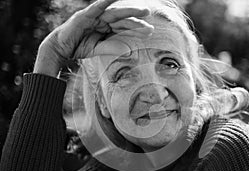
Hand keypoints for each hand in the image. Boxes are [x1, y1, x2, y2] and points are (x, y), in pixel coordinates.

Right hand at [34, 0, 153, 77]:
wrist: (60, 48)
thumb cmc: (79, 47)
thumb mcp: (97, 49)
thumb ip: (111, 48)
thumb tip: (129, 51)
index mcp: (106, 28)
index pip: (124, 28)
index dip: (136, 29)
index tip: (150, 32)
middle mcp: (103, 20)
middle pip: (122, 19)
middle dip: (136, 19)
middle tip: (150, 17)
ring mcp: (95, 16)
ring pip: (114, 13)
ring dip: (128, 11)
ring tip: (143, 11)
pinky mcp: (86, 15)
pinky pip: (97, 7)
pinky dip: (106, 1)